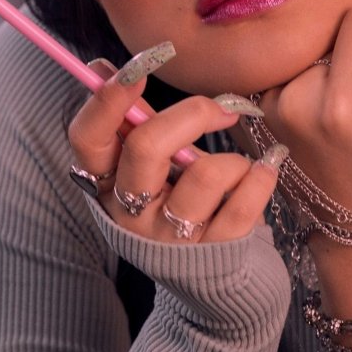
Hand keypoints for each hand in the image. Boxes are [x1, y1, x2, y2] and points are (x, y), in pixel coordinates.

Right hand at [68, 58, 281, 243]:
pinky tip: (263, 173)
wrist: (219, 284)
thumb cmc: (184, 207)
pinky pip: (245, 197)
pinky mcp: (214, 255)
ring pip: (206, 172)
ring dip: (233, 159)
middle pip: (146, 146)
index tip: (138, 66)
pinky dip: (261, 176)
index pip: (87, 139)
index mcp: (108, 185)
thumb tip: (99, 66)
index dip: (107, 99)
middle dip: (193, 114)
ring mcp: (171, 240)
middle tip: (223, 108)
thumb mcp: (155, 168)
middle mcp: (130, 215)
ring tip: (239, 167)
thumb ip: (135, 121)